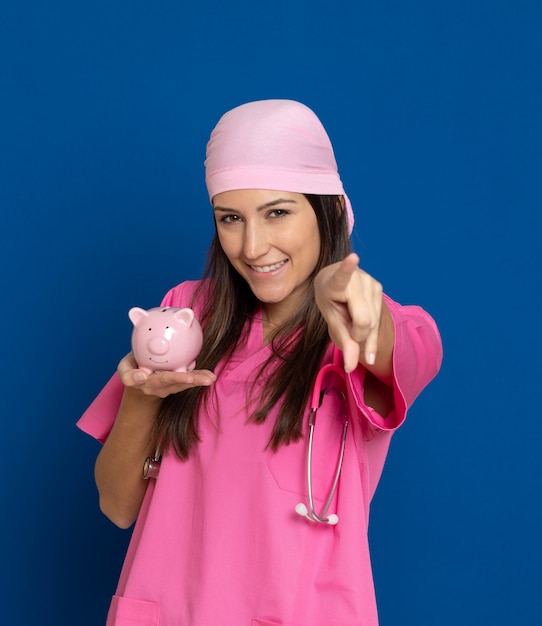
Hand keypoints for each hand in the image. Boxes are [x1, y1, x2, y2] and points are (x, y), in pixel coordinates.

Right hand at [117, 352, 216, 398]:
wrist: (139, 378)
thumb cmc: (132, 370)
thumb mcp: (124, 371)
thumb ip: (128, 375)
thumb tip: (142, 376)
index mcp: (148, 384)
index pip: (160, 380)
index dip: (173, 378)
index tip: (179, 378)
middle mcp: (160, 388)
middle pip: (176, 383)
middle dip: (191, 381)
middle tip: (204, 380)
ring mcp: (170, 387)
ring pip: (186, 383)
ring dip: (199, 380)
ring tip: (211, 378)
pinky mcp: (178, 383)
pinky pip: (190, 380)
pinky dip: (200, 377)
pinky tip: (210, 375)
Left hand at [314, 253, 387, 373]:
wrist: (336, 281)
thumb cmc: (330, 301)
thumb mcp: (331, 320)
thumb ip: (342, 340)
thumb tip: (351, 367)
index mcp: (335, 282)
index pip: (342, 276)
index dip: (347, 268)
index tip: (353, 257)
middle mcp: (356, 279)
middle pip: (364, 320)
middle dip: (357, 335)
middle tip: (346, 331)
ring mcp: (370, 282)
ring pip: (374, 322)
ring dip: (364, 333)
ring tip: (351, 323)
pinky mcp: (379, 288)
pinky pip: (379, 318)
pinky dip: (371, 331)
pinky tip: (364, 332)